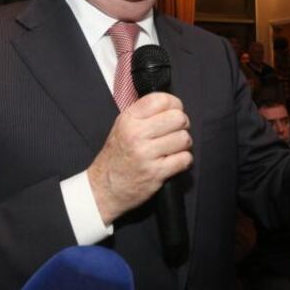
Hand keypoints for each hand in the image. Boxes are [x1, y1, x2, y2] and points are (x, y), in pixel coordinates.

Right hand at [88, 93, 191, 224]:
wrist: (105, 188)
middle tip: (175, 132)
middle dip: (182, 126)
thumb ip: (143, 113)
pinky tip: (174, 161)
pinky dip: (184, 160)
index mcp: (129, 119)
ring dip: (183, 145)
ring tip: (173, 149)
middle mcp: (136, 134)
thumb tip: (170, 104)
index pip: (162, 100)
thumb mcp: (122, 127)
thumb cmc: (117, 156)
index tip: (174, 113)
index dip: (175, 105)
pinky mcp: (156, 172)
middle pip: (178, 118)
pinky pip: (185, 159)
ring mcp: (146, 154)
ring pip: (184, 139)